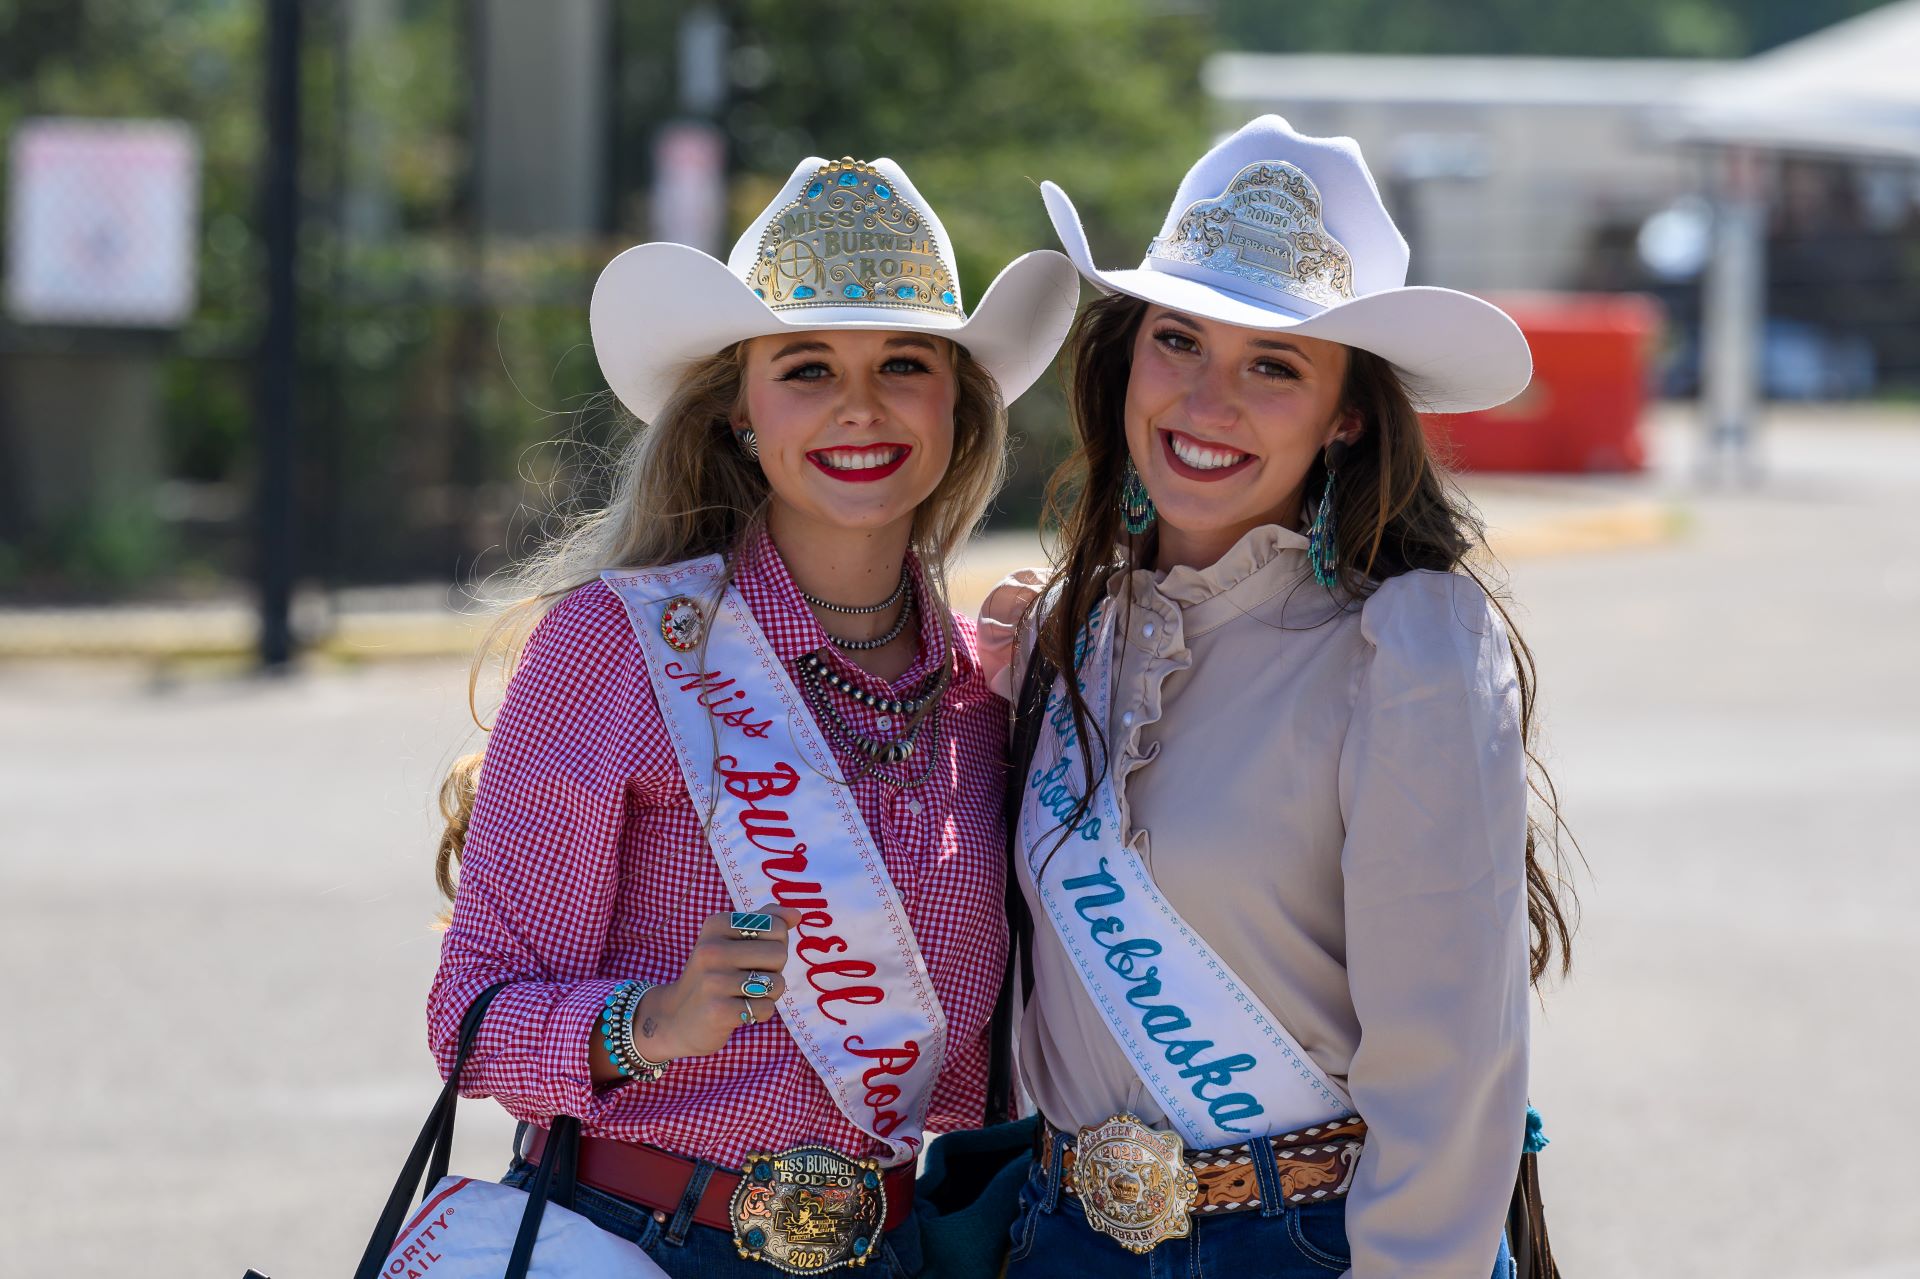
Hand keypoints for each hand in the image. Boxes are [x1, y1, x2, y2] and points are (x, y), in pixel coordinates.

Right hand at [630, 905, 797, 1062]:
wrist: (675, 1017)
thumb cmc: (713, 974)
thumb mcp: (731, 940)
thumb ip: (765, 921)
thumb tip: (796, 915)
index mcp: (717, 924)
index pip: (776, 926)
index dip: (774, 944)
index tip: (751, 955)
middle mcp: (712, 949)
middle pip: (780, 954)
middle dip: (773, 970)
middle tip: (748, 978)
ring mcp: (713, 981)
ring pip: (776, 983)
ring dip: (768, 994)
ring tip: (743, 995)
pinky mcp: (718, 1011)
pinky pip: (766, 1009)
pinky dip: (759, 1013)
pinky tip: (739, 1011)